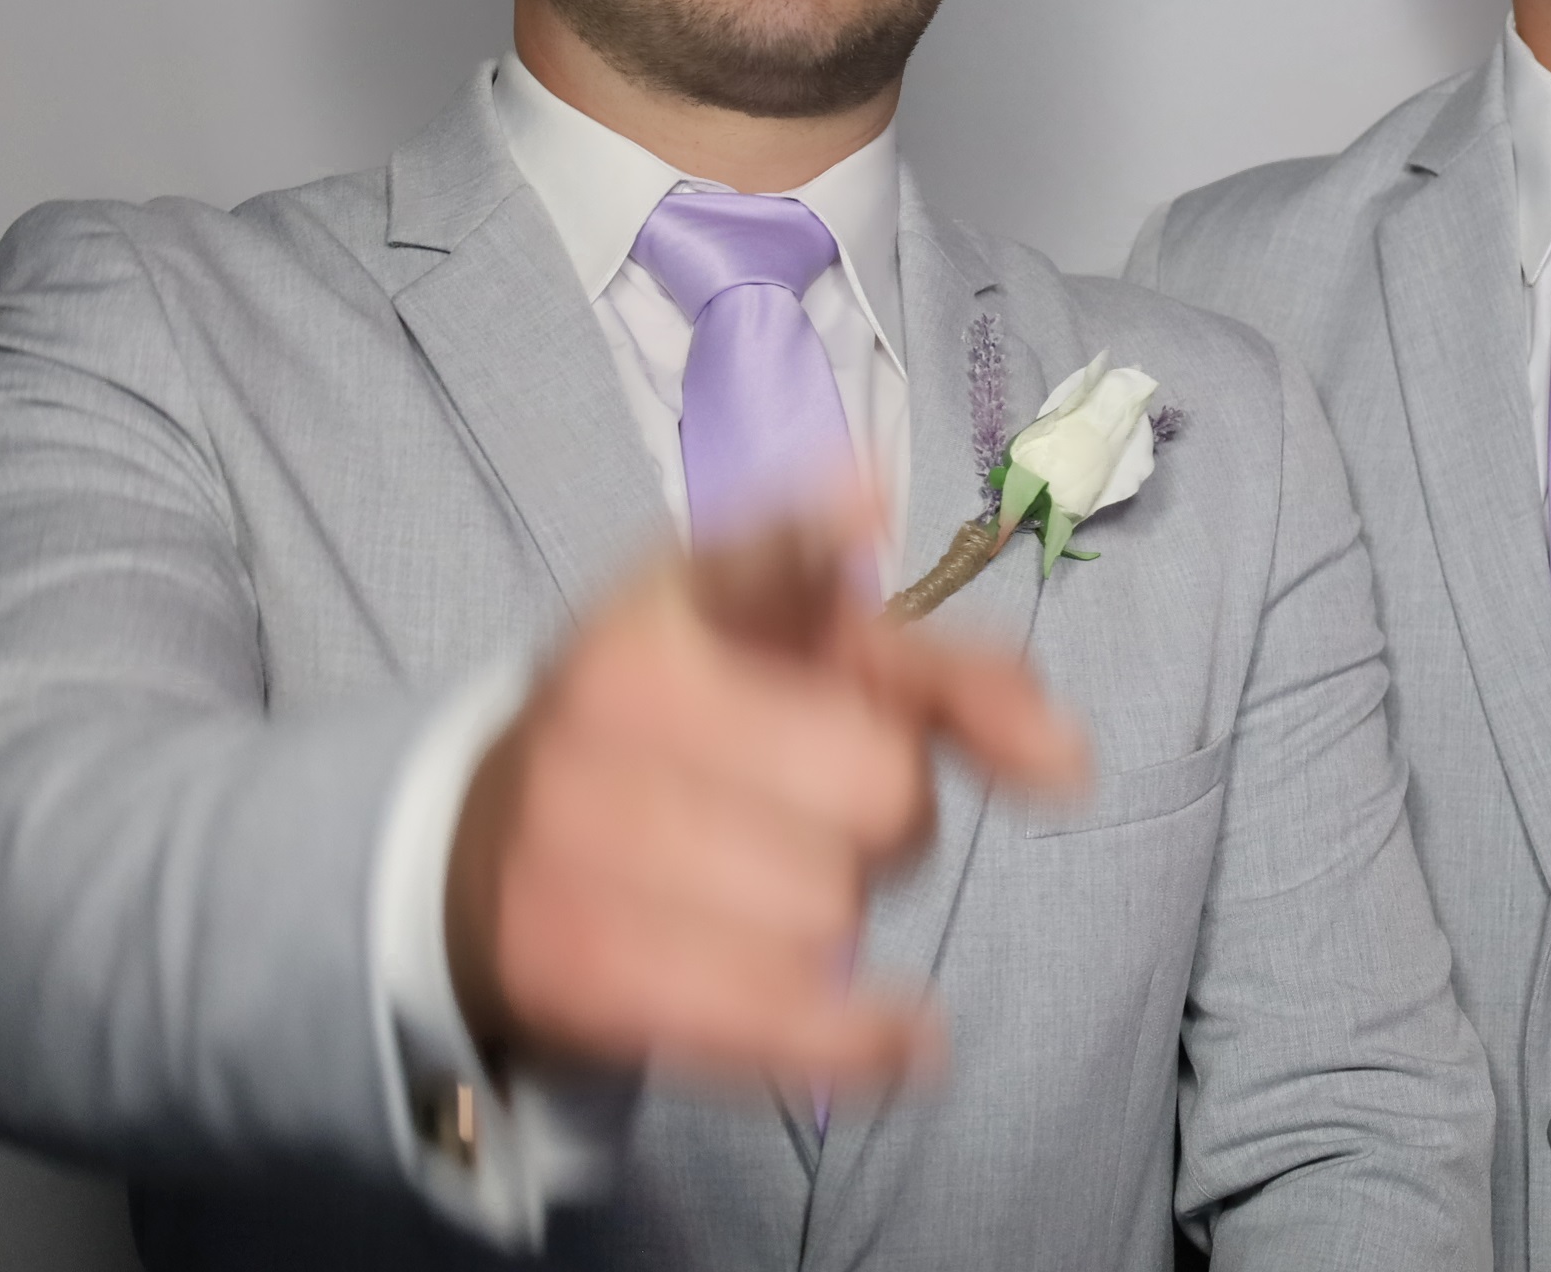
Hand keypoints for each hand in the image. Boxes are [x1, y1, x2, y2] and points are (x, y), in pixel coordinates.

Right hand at [443, 495, 1086, 1092]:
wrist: (484, 854)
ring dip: (841, 913)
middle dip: (892, 811)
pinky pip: (775, 1015)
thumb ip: (948, 679)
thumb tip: (1066, 756)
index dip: (816, 541)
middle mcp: (614, 698)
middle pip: (877, 784)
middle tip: (823, 812)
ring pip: (831, 906)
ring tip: (769, 887)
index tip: (870, 516)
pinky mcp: (578, 963)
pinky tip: (902, 1036)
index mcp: (673, 600)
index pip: (761, 556)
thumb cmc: (693, 738)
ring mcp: (579, 833)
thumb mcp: (801, 666)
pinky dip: (861, 1035)